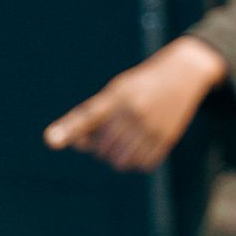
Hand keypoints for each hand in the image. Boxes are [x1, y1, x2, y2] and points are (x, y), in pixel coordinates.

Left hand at [45, 35, 227, 171]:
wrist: (185, 72)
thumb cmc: (142, 84)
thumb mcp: (118, 90)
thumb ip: (95, 116)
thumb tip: (80, 146)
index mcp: (117, 96)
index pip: (88, 116)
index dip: (69, 129)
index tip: (50, 140)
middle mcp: (133, 110)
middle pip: (102, 149)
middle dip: (104, 146)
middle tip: (116, 130)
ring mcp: (152, 124)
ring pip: (122, 161)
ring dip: (120, 157)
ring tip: (128, 140)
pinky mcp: (167, 136)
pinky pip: (144, 164)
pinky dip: (140, 161)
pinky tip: (143, 145)